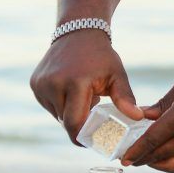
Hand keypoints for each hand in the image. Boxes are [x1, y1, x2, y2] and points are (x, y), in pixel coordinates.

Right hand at [29, 28, 140, 143]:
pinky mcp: (35, 83)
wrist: (77, 31)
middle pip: (66, 121)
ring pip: (57, 114)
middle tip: (93, 115)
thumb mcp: (117, 74)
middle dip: (79, 123)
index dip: (82, 137)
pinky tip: (70, 91)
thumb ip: (125, 98)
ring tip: (82, 97)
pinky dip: (60, 104)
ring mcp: (41, 84)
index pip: (74, 123)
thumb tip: (138, 118)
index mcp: (75, 82)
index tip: (92, 141)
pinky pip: (49, 105)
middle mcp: (54, 83)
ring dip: (69, 113)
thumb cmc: (101, 56)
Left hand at [122, 65, 173, 172]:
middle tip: (128, 160)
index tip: (123, 158)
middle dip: (141, 160)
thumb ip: (163, 103)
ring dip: (156, 164)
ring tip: (145, 159)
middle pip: (158, 155)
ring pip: (172, 163)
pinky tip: (165, 152)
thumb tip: (145, 115)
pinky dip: (171, 159)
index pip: (151, 140)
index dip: (135, 151)